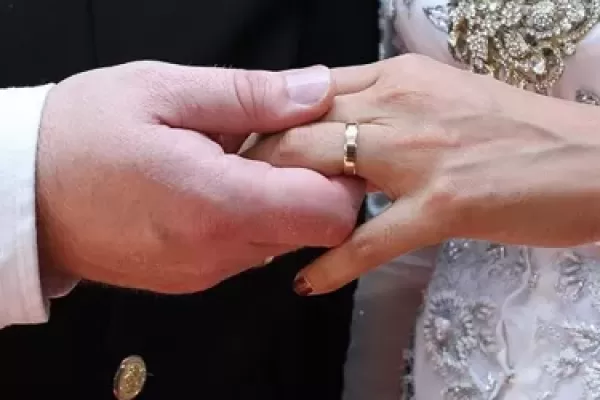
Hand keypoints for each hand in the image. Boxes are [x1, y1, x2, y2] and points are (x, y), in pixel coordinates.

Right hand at [36, 61, 363, 293]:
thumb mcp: (162, 92)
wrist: (21, 196)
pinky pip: (248, 249)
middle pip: (313, 230)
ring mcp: (206, 271)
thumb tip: (315, 89)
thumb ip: (249, 95)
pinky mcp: (194, 277)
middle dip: (313, 183)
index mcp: (218, 204)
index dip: (343, 177)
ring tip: (237, 157)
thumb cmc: (80, 137)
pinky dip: (250, 216)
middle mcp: (219, 251)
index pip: (329, 214)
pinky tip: (216, 184)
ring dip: (279, 198)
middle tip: (276, 138)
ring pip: (283, 240)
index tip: (323, 141)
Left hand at [245, 54, 599, 294]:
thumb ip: (387, 101)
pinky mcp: (442, 205)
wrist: (590, 158)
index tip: (242, 149)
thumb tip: (336, 116)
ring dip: (278, 204)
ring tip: (256, 232)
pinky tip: (308, 282)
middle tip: (232, 193)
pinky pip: (370, 239)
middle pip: (300, 128)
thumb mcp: (442, 94)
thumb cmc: (514, 129)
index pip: (308, 91)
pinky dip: (333, 264)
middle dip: (256, 162)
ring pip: (321, 171)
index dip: (268, 120)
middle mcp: (399, 106)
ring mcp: (418, 156)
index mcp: (398, 77)